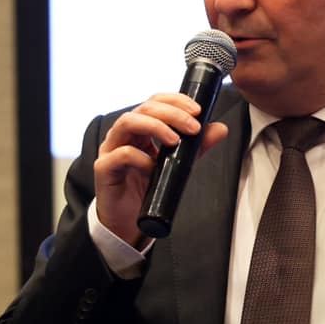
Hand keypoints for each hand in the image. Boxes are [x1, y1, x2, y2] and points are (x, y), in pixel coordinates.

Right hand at [93, 93, 229, 245]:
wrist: (127, 222)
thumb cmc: (147, 191)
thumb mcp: (177, 165)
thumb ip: (196, 146)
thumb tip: (220, 128)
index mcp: (139, 129)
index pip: (155, 103)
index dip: (175, 101)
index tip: (197, 111)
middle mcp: (123, 134)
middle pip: (144, 108)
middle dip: (171, 113)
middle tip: (192, 127)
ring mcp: (111, 149)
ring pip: (128, 122)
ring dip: (155, 126)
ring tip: (175, 140)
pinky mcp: (104, 168)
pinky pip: (121, 154)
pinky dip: (140, 157)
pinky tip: (153, 167)